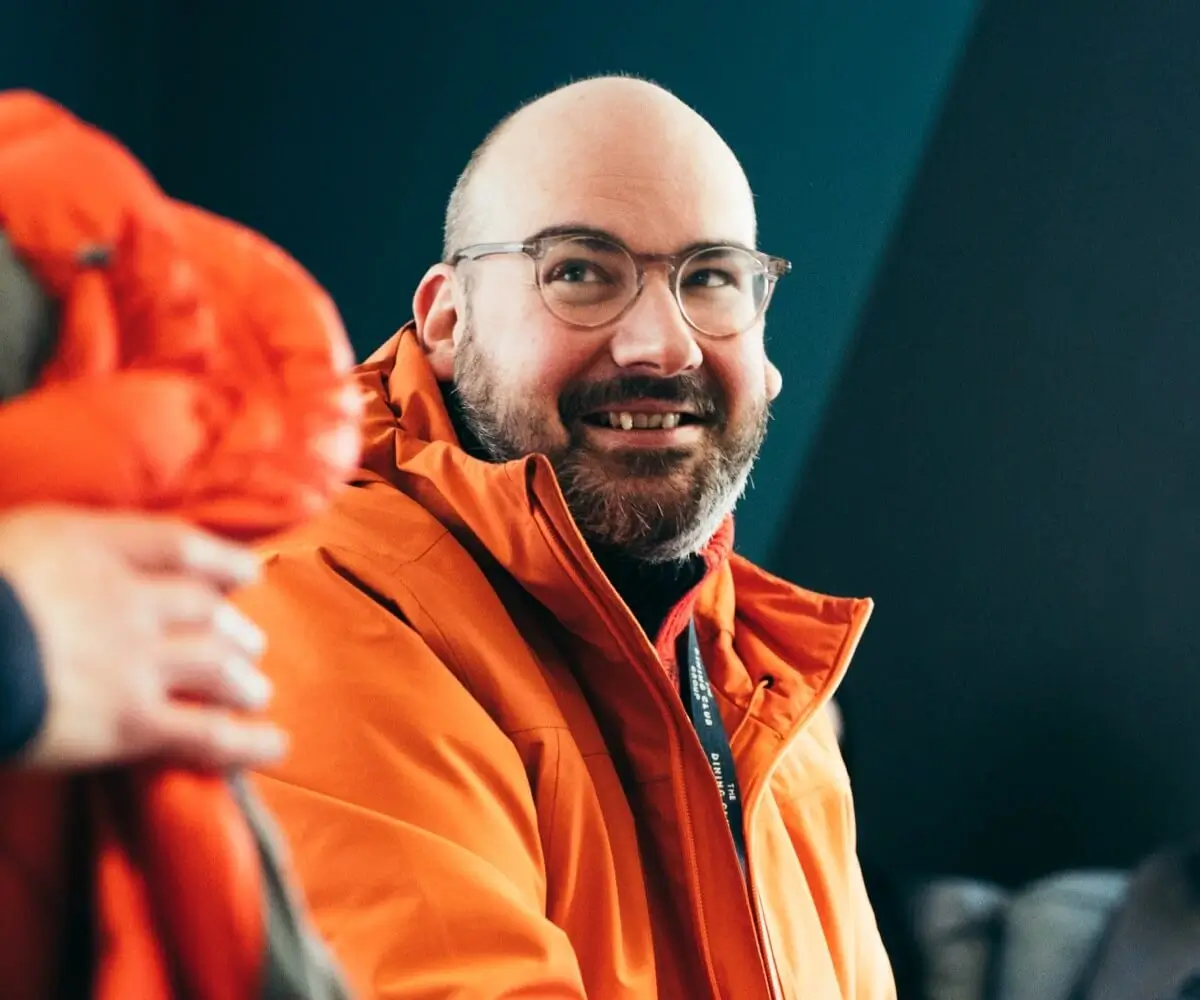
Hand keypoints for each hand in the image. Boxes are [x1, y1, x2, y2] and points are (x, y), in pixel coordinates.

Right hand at [0, 506, 287, 770]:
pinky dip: (246, 742)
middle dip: (232, 628)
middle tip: (250, 642)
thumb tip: (59, 564)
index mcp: (92, 545)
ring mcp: (136, 659)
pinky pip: (204, 733)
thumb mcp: (9, 543)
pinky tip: (275, 747)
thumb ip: (51, 552)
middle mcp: (128, 597)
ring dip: (242, 680)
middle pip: (204, 608)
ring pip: (215, 665)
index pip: (176, 546)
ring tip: (256, 691)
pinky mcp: (130, 721)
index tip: (245, 572)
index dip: (218, 559)